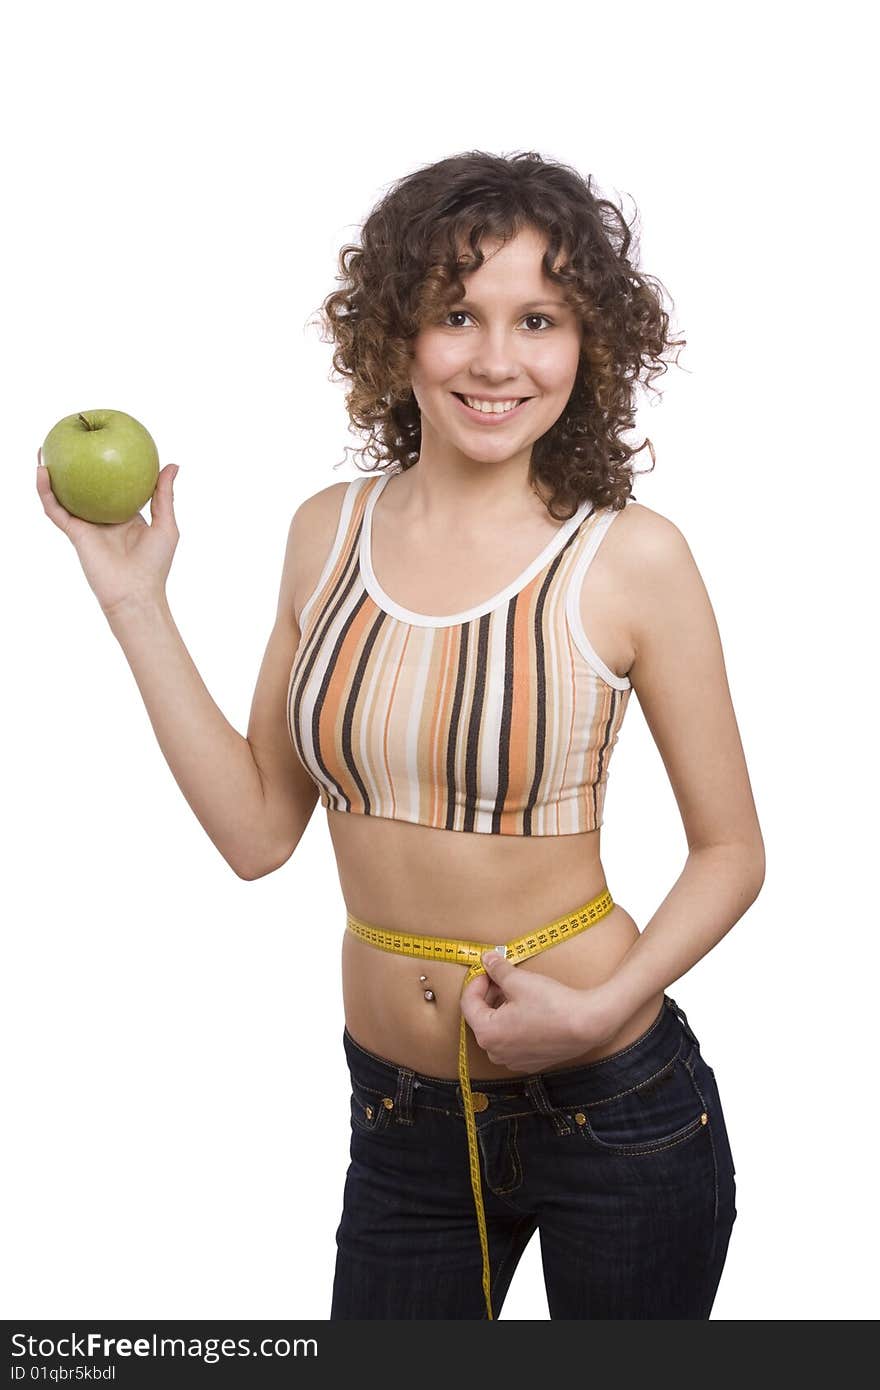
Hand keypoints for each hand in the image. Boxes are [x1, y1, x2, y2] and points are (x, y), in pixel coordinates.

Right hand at [36, 446, 180, 619]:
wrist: (136, 593)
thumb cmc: (155, 564)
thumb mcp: (166, 525)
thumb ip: (164, 495)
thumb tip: (172, 464)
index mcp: (124, 515)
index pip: (111, 486)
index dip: (105, 468)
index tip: (103, 444)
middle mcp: (102, 518)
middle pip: (83, 487)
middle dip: (74, 466)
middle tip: (68, 441)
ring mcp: (86, 525)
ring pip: (63, 495)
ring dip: (50, 473)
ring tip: (43, 449)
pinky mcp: (74, 533)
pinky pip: (55, 509)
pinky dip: (46, 491)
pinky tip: (41, 471)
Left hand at [459, 951, 617, 1072]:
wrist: (587, 1025)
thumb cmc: (552, 1004)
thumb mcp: (519, 981)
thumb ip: (497, 970)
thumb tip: (486, 958)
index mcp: (487, 1033)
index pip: (468, 1004)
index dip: (476, 982)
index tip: (487, 969)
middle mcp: (495, 1053)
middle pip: (481, 1018)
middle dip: (489, 995)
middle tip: (501, 977)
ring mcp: (513, 1061)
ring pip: (496, 1030)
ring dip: (500, 1009)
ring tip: (516, 992)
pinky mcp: (529, 1063)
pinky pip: (512, 1041)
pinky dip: (513, 1024)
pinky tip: (528, 1010)